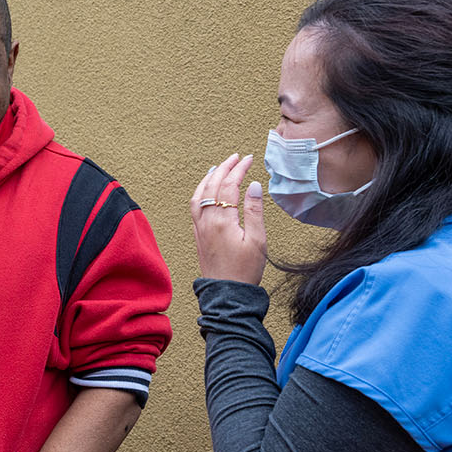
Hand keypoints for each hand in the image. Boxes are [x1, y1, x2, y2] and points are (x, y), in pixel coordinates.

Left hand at [192, 152, 266, 284]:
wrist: (227, 294)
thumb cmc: (245, 271)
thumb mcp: (257, 240)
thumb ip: (254, 211)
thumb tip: (253, 185)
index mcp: (223, 220)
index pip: (229, 185)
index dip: (239, 169)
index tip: (248, 158)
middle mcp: (207, 221)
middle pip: (212, 185)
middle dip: (224, 168)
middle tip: (235, 157)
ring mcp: (200, 228)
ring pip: (198, 195)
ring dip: (208, 178)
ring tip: (217, 167)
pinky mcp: (198, 236)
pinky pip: (194, 207)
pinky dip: (199, 192)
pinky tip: (205, 191)